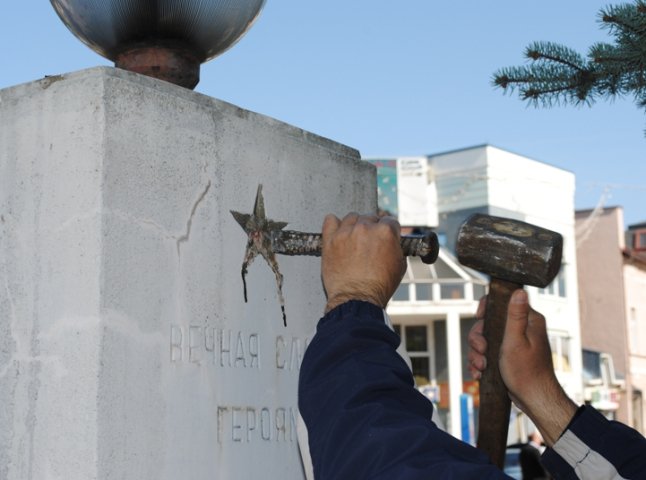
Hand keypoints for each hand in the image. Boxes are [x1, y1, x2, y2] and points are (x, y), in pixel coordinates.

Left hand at [321, 213, 405, 312]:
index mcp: (385, 232)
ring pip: (352, 217)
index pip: (389, 220)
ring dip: (355, 225)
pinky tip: (338, 230)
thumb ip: (396, 247)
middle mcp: (365, 228)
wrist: (357, 300)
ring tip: (355, 239)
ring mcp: (346, 233)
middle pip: (370, 217)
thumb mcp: (399, 265)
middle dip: (372, 228)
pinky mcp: (330, 240)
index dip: (389, 230)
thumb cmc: (378, 287)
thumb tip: (394, 241)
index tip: (385, 235)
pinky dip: (334, 223)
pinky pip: (330, 220)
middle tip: (370, 242)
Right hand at [467, 290, 577, 445]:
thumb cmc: (526, 372)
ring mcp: (513, 343)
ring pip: (484, 340)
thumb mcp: (516, 341)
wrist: (533, 399)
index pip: (501, 301)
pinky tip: (479, 373)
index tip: (479, 319)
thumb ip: (515, 316)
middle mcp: (521, 329)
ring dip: (477, 354)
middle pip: (488, 323)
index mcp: (528, 320)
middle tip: (481, 352)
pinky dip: (480, 362)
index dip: (486, 308)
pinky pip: (486, 353)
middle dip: (478, 339)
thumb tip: (519, 290)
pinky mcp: (507, 356)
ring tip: (480, 367)